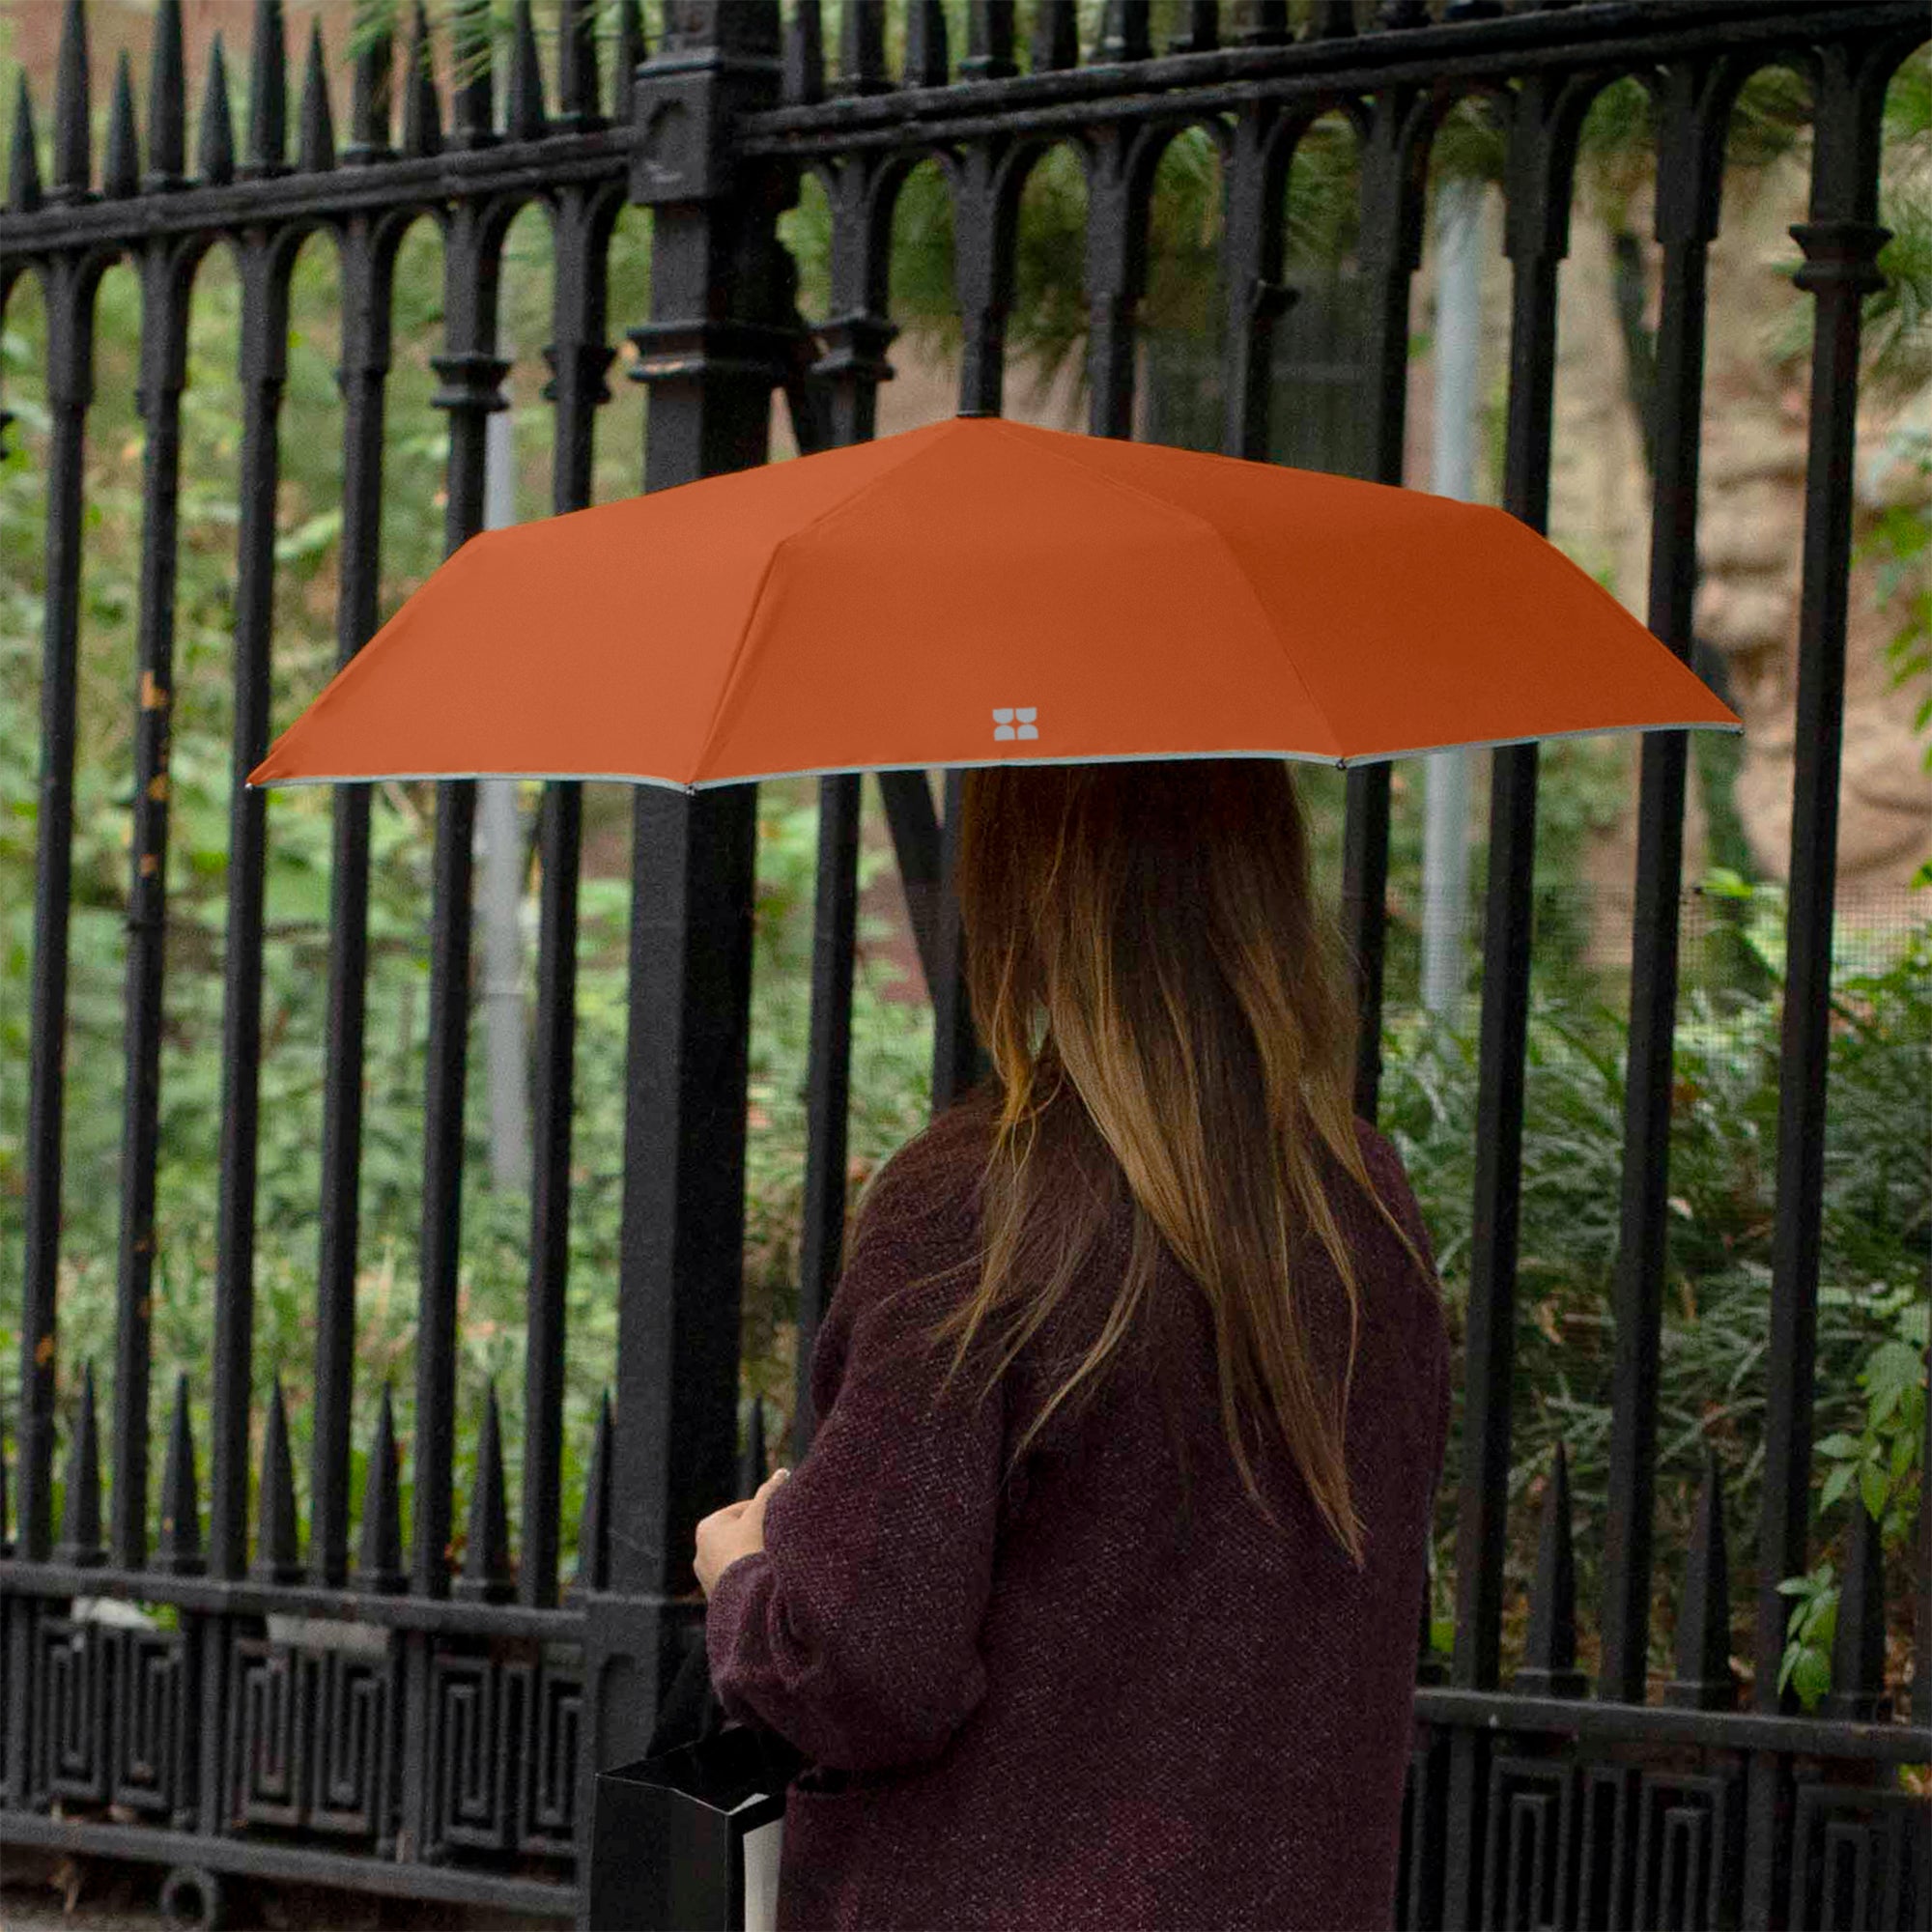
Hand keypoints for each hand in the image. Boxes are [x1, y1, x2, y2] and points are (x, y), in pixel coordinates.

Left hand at [695, 1468, 789, 1598]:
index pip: (743, 1510)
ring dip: (755, 1558)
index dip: (765, 1512)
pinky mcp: (717, 1598)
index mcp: (707, 1527)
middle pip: (740, 1536)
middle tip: (779, 1540)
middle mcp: (700, 1552)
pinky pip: (739, 1580)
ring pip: (739, 1559)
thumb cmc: (751, 1549)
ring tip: (774, 1561)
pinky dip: (751, 1577)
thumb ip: (770, 1492)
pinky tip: (766, 1580)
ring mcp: (707, 1577)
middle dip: (759, 1536)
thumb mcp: (761, 1515)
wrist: (746, 1598)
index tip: (780, 1519)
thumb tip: (782, 1472)